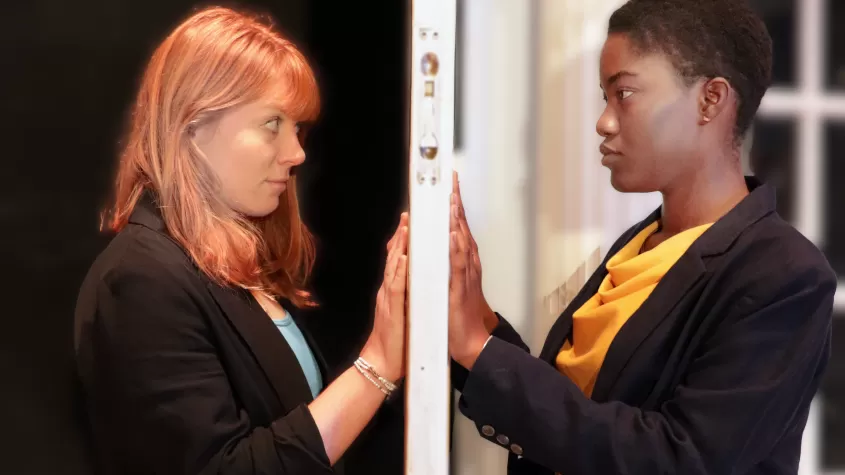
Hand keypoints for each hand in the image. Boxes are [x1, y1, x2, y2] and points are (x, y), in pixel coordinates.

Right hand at [361, 213, 408, 382]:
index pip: (398, 260)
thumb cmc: (395, 340)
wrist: (382, 364)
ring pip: (394, 267)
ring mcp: (388, 299)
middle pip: (394, 257)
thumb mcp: (403, 311)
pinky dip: (400, 272)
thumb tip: (415, 279)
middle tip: (408, 215)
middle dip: (401, 236)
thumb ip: (406, 294)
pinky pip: (396, 288)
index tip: (410, 222)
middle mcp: (388, 290)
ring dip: (400, 247)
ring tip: (407, 228)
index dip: (403, 240)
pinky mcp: (392, 311)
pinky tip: (404, 259)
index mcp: (393, 290)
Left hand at [449, 172, 497, 368]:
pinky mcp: (460, 288)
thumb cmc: (459, 317)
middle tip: (450, 179)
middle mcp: (466, 264)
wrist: (472, 343)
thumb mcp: (449, 284)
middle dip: (455, 202)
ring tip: (451, 198)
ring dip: (456, 219)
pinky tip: (452, 234)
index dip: (452, 205)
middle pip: (460, 226)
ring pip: (460, 240)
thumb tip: (438, 246)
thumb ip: (445, 265)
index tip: (447, 184)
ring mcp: (465, 274)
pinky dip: (456, 247)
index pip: (455, 227)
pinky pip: (458, 264)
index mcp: (461, 262)